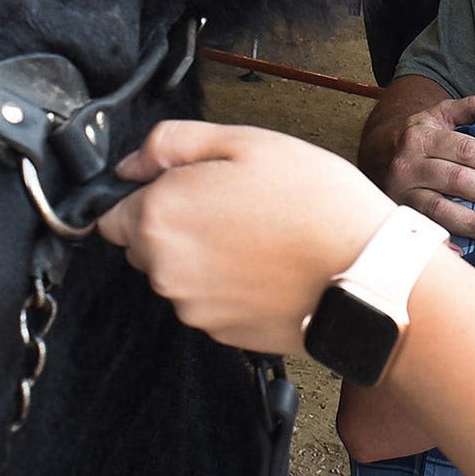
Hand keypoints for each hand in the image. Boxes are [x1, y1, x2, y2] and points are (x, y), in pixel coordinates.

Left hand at [98, 120, 396, 354]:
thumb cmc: (315, 203)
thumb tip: (132, 163)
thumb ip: (174, 144)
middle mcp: (163, 268)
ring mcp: (191, 307)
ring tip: (261, 237)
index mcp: (160, 215)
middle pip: (144, 246)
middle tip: (235, 206)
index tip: (188, 188)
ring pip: (178, 276)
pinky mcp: (220, 333)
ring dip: (205, 258)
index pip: (110, 214)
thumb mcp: (247, 142)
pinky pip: (209, 303)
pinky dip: (229, 287)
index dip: (149, 195)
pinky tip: (268, 267)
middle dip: (177, 226)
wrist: (364, 273)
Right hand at [381, 94, 474, 242]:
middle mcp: (409, 165)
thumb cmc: (418, 134)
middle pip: (453, 178)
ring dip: (470, 221)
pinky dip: (441, 243)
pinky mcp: (398, 213)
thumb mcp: (442, 113)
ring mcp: (401, 192)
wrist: (376, 153)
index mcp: (422, 136)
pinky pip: (421, 230)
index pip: (464, 149)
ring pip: (438, 209)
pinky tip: (461, 253)